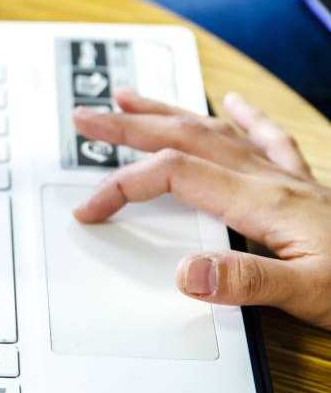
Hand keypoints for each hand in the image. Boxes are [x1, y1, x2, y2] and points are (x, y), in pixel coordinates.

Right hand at [73, 88, 330, 329]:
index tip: (91, 209)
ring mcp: (284, 177)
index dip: (124, 185)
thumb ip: (244, 279)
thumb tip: (182, 270)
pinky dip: (245, 117)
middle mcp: (267, 177)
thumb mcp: (308, 297)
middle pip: (182, 138)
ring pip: (212, 129)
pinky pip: (268, 139)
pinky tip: (232, 102)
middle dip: (127, 127)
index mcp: (261, 199)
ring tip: (128, 95)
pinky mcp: (302, 186)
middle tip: (84, 118)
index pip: (173, 174)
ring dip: (166, 111)